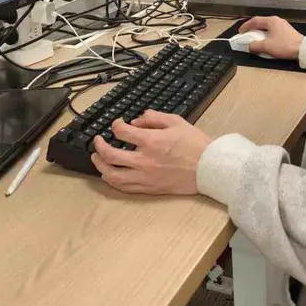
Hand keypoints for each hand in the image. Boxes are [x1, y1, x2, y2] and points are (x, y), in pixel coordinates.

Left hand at [91, 111, 212, 194]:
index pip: (122, 132)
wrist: (209, 168)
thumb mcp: (175, 121)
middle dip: (99, 147)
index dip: (116, 125)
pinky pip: (125, 187)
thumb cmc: (195, 145)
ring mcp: (146, 177)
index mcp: (151, 141)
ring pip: (113, 176)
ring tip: (97, 159)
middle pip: (110, 155)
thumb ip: (153, 118)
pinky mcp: (149, 188)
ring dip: (100, 166)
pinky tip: (110, 175)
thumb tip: (136, 121)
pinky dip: (113, 180)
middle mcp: (145, 160)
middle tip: (97, 141)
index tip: (117, 124)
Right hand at [239, 16, 303, 58]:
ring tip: (255, 39)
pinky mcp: (286, 32)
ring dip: (260, 33)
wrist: (302, 49)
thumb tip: (249, 46)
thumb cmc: (286, 45)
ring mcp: (283, 26)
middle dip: (252, 29)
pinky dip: (266, 36)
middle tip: (246, 35)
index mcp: (271, 21)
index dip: (246, 26)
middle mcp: (277, 21)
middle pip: (261, 23)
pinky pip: (273, 32)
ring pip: (267, 27)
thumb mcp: (266, 46)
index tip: (241, 31)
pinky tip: (265, 42)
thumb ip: (254, 45)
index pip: (255, 21)